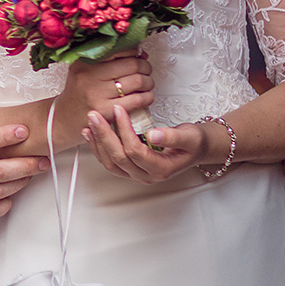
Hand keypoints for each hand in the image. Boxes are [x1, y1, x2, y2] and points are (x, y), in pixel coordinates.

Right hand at [56, 51, 154, 137]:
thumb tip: (141, 54)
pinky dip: (147, 97)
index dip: (134, 52)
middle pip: (132, 64)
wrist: (65, 118)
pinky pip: (137, 100)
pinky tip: (145, 97)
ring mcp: (96, 94)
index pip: (118, 49)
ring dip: (148, 82)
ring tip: (146, 84)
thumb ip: (109, 60)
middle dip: (145, 67)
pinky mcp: (105, 111)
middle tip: (145, 71)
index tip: (137, 56)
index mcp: (84, 62)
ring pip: (137, 81)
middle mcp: (88, 76)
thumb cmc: (80, 93)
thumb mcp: (85, 71)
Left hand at [82, 104, 203, 182]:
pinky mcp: (129, 169)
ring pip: (110, 162)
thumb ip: (172, 136)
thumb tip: (152, 135)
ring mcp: (136, 175)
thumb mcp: (189, 136)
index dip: (124, 130)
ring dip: (97, 142)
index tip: (118, 109)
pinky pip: (109, 162)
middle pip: (119, 158)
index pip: (135, 151)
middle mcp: (146, 176)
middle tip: (94, 114)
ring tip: (89, 123)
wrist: (195, 148)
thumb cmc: (193, 142)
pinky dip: (97, 148)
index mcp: (161, 169)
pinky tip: (90, 133)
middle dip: (104, 135)